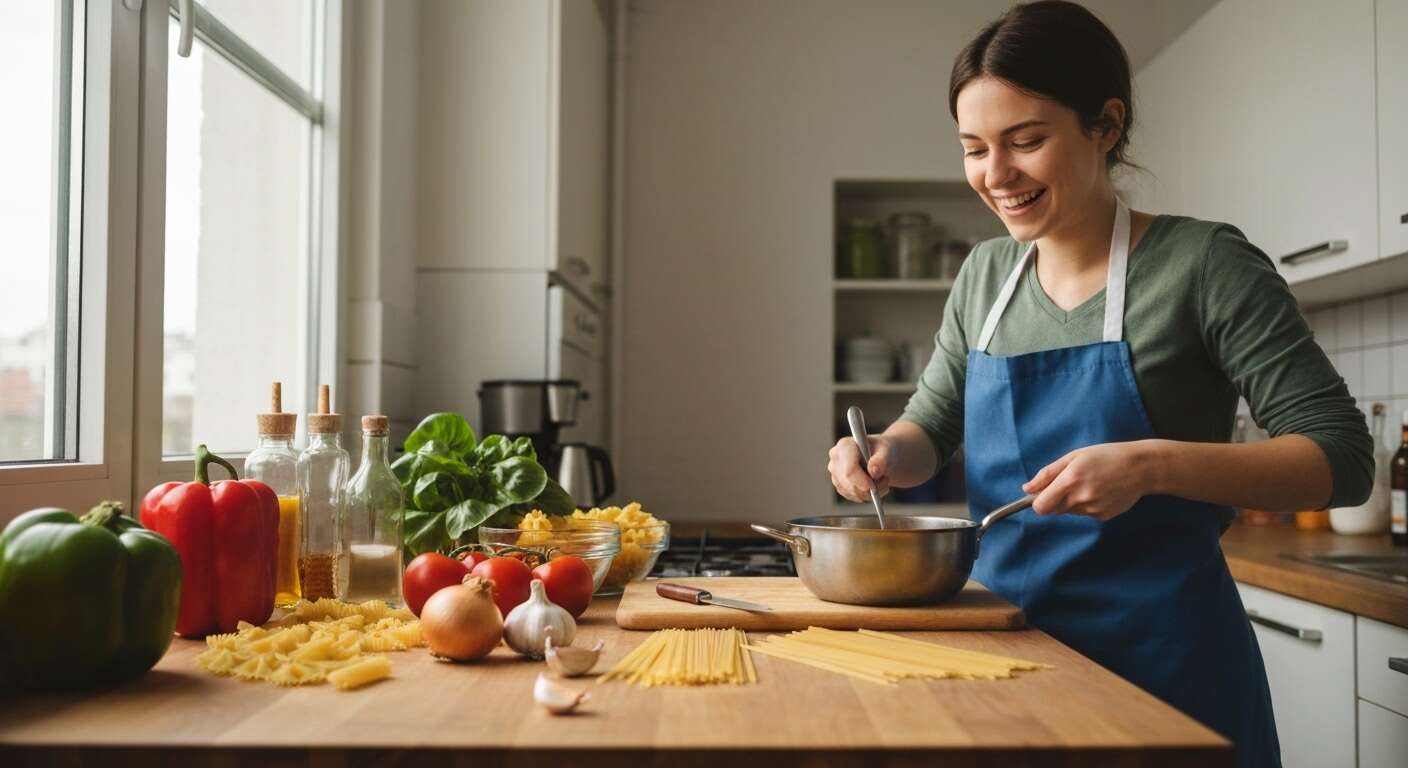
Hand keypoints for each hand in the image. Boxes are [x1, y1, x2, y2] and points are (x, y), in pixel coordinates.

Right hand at [828, 435, 895, 502]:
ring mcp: (835, 473)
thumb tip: (873, 471)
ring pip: (852, 491)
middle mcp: (836, 458)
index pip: (849, 469)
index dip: (860, 480)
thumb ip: (881, 459)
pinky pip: (853, 496)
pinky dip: (866, 495)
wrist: (879, 456)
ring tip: (883, 481)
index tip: (873, 487)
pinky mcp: (839, 484)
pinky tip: (875, 486)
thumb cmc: (881, 450)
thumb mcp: (886, 450)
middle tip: (885, 480)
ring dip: (870, 492)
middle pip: (849, 483)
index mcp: (845, 445)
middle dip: (869, 487)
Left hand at [1022, 441, 1151, 520]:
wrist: (1142, 467)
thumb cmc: (1106, 456)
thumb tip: (1027, 489)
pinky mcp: (1104, 516)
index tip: (1042, 493)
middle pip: (1054, 510)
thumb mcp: (1074, 457)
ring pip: (1070, 511)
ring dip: (1073, 501)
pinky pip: (1086, 513)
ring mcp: (1093, 510)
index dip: (1038, 502)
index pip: (1040, 507)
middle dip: (1055, 499)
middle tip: (1071, 482)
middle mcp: (1081, 498)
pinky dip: (1089, 504)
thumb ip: (1047, 474)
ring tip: (1091, 483)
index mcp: (1070, 481)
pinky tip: (1102, 490)